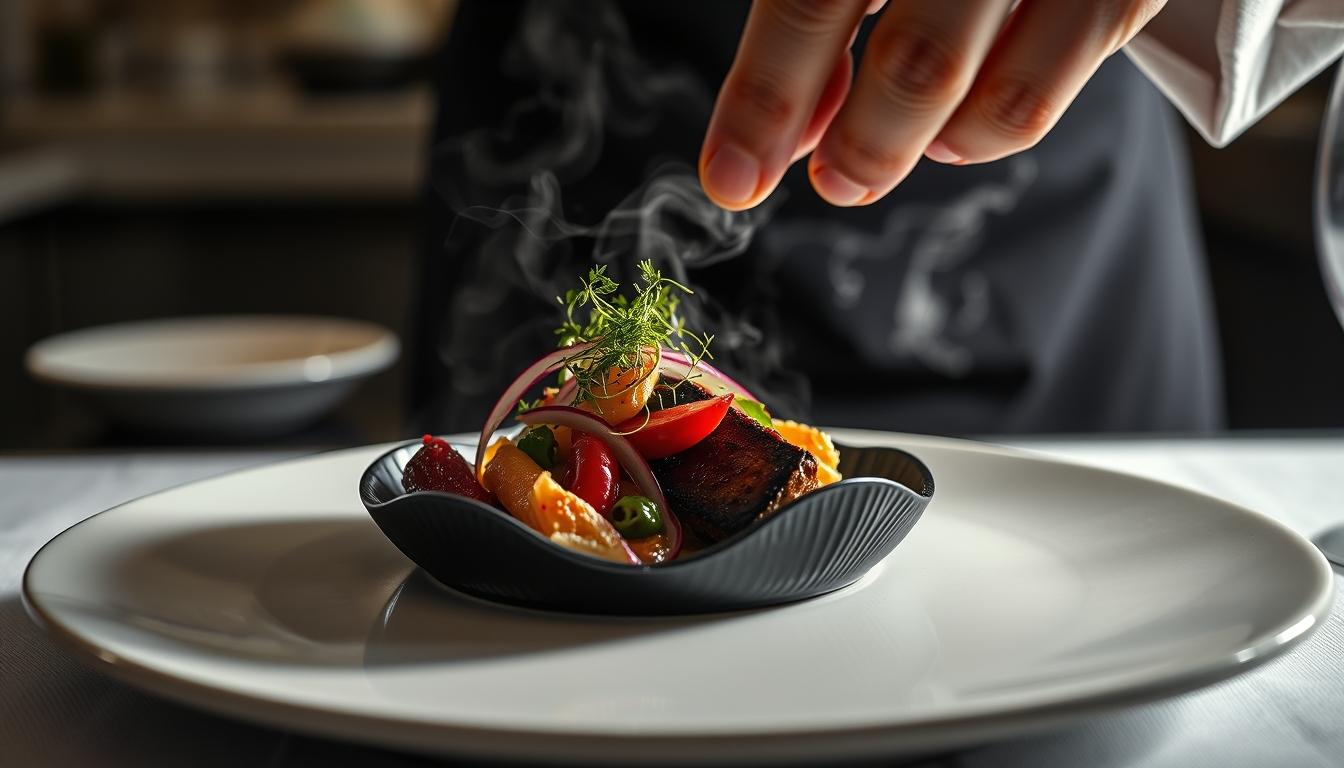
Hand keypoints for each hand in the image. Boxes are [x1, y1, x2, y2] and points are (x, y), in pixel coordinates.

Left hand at [699, 0, 1166, 209]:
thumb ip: (823, 16)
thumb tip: (778, 130)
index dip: (763, 97)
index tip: (733, 178)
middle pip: (914, 55)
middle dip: (864, 143)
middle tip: (837, 182)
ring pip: (993, 86)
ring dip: (924, 143)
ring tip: (898, 150)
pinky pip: (1057, 80)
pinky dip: (994, 127)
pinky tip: (954, 131)